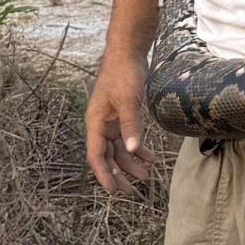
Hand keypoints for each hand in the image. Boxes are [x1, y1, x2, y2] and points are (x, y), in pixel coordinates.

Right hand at [85, 51, 155, 193]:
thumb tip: (132, 150)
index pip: (96, 155)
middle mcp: (100, 124)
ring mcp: (111, 120)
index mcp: (95, 122)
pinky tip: (150, 157)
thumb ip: (130, 126)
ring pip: (118, 149)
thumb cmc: (123, 74)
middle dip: (119, 174)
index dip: (104, 174)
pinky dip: (137, 148)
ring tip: (146, 176)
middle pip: (107, 156)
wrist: (128, 53)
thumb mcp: (128, 101)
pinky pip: (127, 138)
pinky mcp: (122, 115)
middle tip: (131, 191)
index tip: (113, 190)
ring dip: (131, 163)